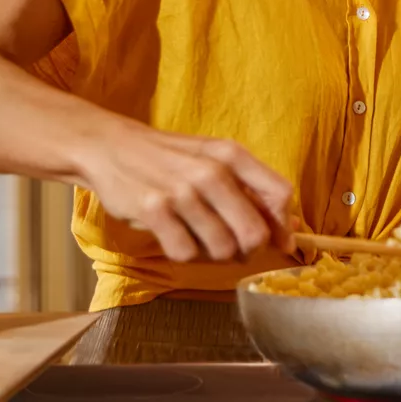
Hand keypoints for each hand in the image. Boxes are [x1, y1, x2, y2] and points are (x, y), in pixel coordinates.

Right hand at [73, 117, 294, 262]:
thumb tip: (289, 227)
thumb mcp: (213, 158)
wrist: (111, 147)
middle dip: (248, 250)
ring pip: (222, 249)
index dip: (283, 226)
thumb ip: (250, 188)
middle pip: (254, 233)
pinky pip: (185, 253)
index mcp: (232, 155)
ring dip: (214, 254)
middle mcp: (212, 171)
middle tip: (233, 248)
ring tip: (199, 238)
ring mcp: (182, 191)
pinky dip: (184, 253)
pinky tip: (175, 236)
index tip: (280, 242)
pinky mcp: (154, 210)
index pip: (280, 194)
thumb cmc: (169, 157)